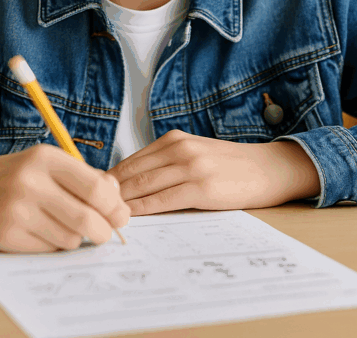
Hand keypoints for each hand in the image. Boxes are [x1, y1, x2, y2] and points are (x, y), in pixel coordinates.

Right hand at [0, 145, 129, 252]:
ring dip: (77, 238)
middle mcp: (30, 182)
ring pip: (71, 238)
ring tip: (64, 225)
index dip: (115, 207)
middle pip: (88, 219)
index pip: (97, 189)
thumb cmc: (16, 177)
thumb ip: (85, 178)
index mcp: (46, 158)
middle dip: (104, 231)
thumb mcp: (49, 165)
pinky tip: (42, 231)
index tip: (120, 215)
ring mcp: (16, 211)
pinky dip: (55, 244)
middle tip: (105, 232)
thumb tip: (118, 200)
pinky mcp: (6, 236)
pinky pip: (49, 249)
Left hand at [107, 130, 319, 215]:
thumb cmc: (229, 166)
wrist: (267, 168)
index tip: (91, 193)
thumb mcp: (195, 153)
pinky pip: (163, 200)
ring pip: (144, 186)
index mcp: (174, 139)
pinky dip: (143, 209)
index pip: (132, 160)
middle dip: (108, 192)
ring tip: (103, 215)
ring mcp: (191, 167)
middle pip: (133, 172)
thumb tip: (130, 183)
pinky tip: (130, 217)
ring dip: (121, 202)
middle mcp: (180, 149)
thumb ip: (166, 163)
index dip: (109, 179)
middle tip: (88, 207)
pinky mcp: (202, 188)